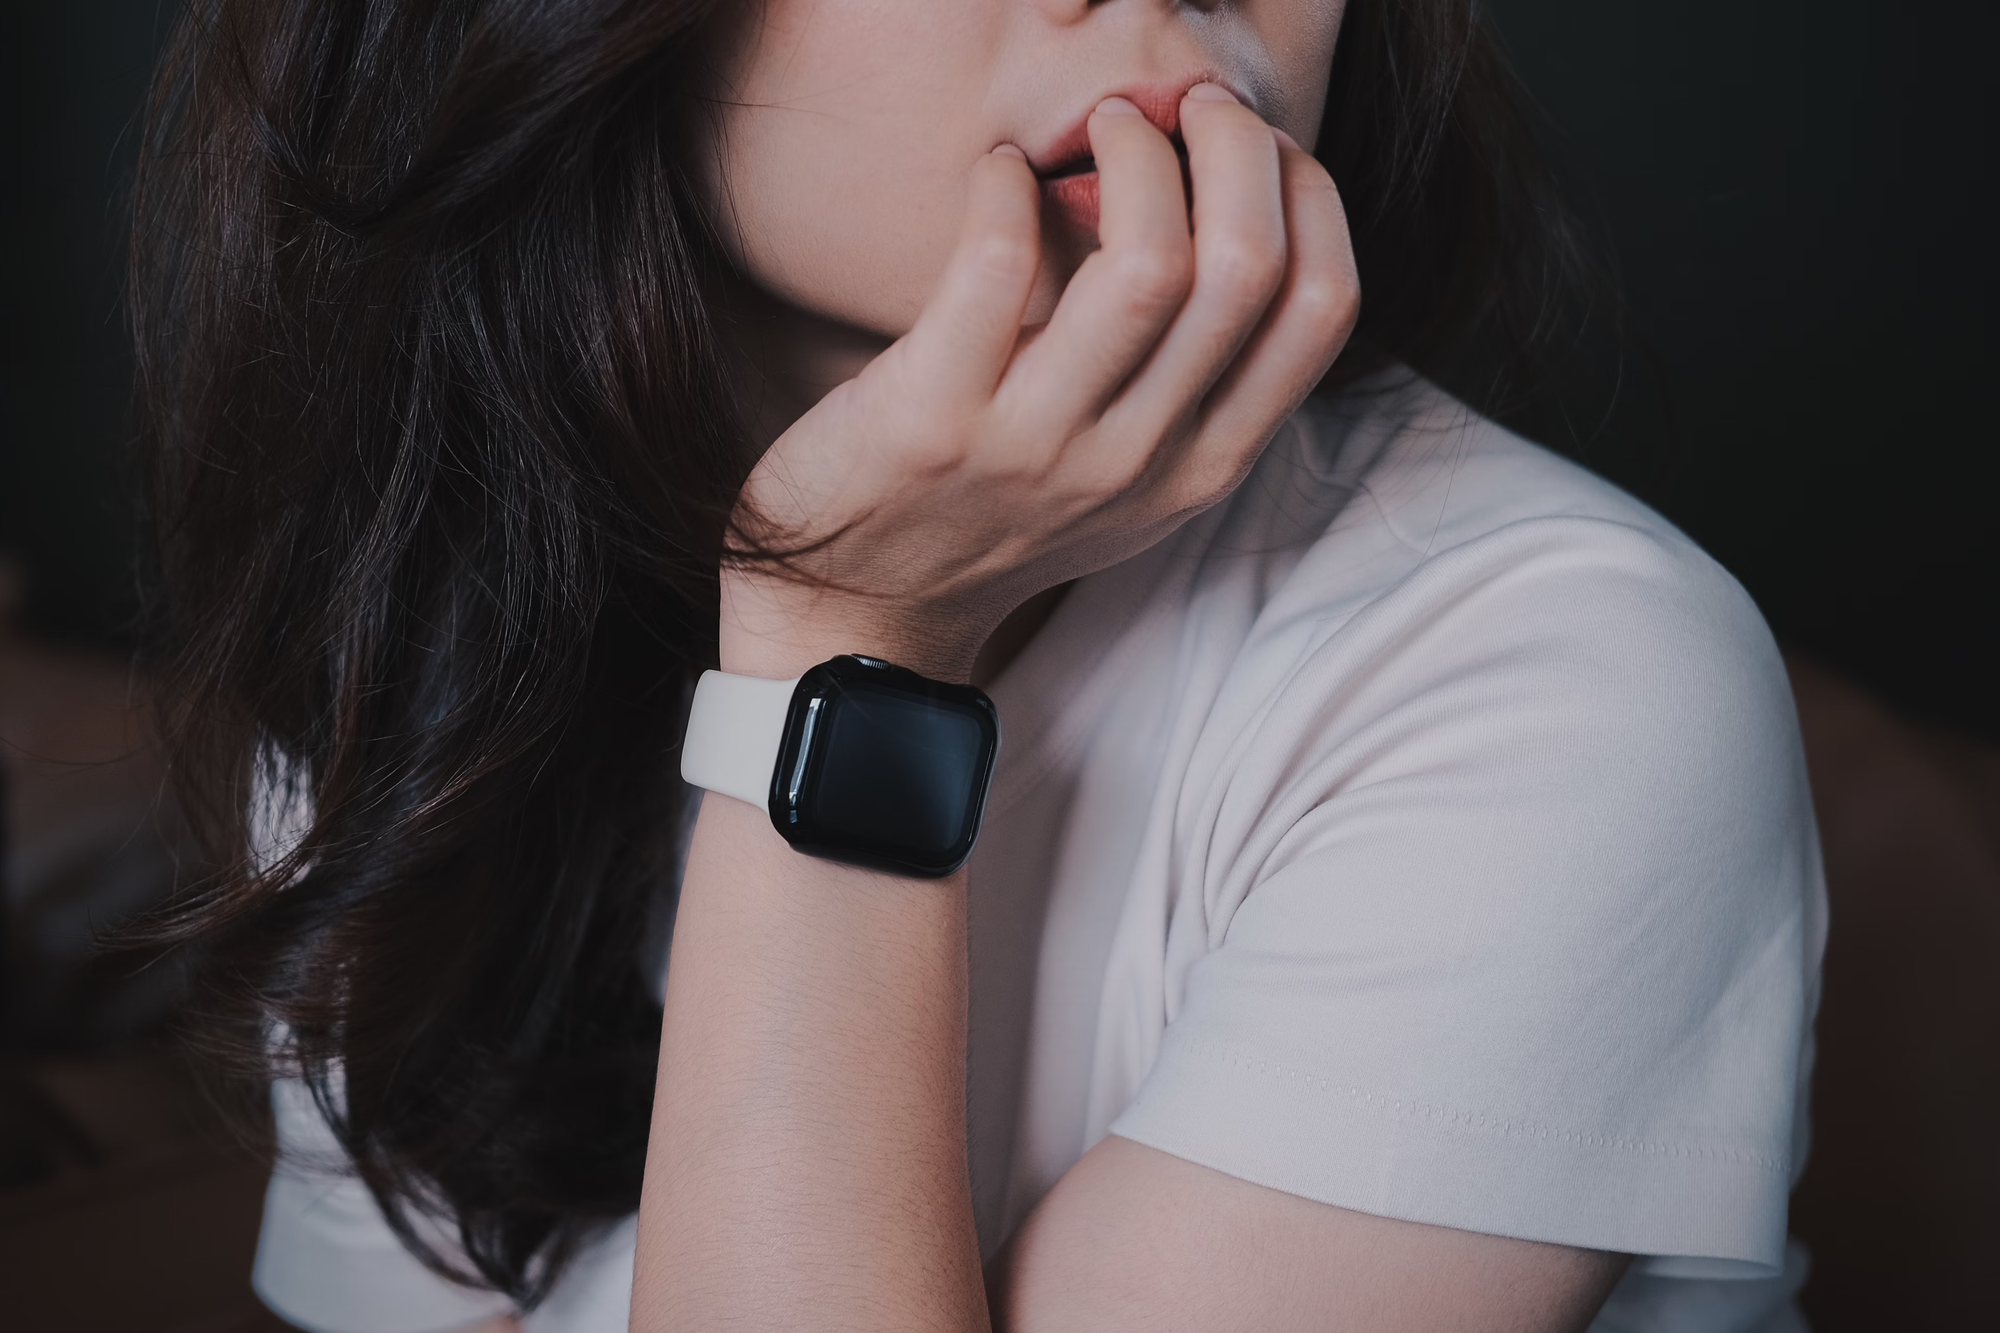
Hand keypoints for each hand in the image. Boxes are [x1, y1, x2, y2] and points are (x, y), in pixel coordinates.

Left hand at [722, 84, 1358, 681]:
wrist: (864, 605)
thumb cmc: (1000, 517)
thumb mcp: (1132, 482)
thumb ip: (1194, 389)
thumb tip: (1240, 221)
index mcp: (1203, 468)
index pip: (1320, 310)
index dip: (1311, 200)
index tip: (1265, 151)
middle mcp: (1137, 462)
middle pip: (1246, 268)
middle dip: (1236, 148)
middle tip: (1188, 109)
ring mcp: (1039, 445)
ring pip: (1148, 264)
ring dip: (1135, 154)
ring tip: (1103, 125)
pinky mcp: (936, 417)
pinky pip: (999, 262)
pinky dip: (1006, 186)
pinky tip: (998, 172)